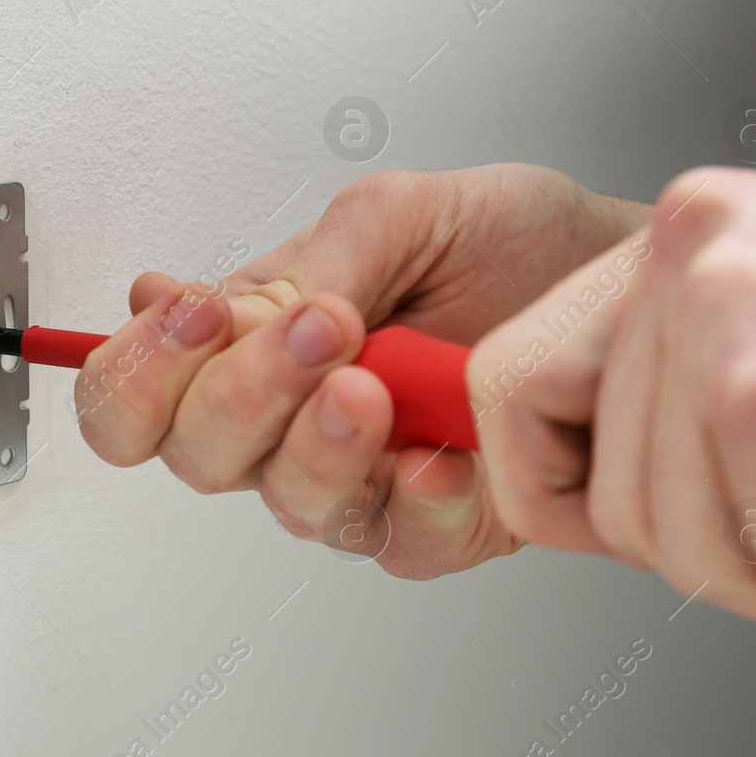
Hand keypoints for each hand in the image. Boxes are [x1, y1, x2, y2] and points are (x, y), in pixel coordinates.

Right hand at [75, 166, 648, 578]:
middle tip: (316, 330)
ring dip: (321, 446)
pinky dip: (419, 504)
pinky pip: (398, 545)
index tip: (190, 312)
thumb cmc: (513, 243)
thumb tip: (237, 316)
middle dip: (239, 396)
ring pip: (289, 504)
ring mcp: (361, 477)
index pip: (136, 394)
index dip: (135, 372)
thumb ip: (318, 256)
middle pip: (194, 456)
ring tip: (374, 385)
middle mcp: (289, 420)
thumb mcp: (405, 211)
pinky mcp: (437, 523)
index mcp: (251, 341)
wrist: (619, 282)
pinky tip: (443, 457)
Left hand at [472, 167, 755, 627]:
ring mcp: (729, 316)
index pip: (515, 376)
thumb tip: (564, 476)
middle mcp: (697, 251)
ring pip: (671, 542)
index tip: (589, 513)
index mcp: (695, 232)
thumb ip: (676, 383)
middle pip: (597, 485)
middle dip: (710, 545)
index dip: (549, 478)